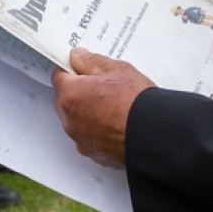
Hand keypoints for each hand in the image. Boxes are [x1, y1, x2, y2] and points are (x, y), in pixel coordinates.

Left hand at [51, 48, 154, 169]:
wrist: (153, 134)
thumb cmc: (135, 102)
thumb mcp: (116, 69)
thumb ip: (90, 61)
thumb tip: (76, 57)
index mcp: (71, 95)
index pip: (59, 76)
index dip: (71, 70)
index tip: (83, 69)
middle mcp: (70, 121)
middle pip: (65, 100)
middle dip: (77, 92)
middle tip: (101, 86)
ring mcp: (80, 140)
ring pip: (75, 120)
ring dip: (85, 113)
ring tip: (111, 107)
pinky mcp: (93, 154)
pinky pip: (87, 137)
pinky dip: (96, 131)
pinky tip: (114, 124)